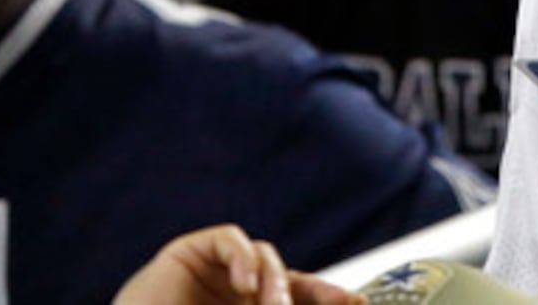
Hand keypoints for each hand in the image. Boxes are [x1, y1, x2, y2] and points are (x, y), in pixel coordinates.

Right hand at [114, 226, 345, 304]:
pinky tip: (244, 287)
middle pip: (292, 279)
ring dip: (277, 284)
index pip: (298, 300)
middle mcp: (237, 292)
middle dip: (322, 291)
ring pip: (267, 258)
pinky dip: (243, 258)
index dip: (328, 300)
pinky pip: (231, 239)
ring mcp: (217, 272)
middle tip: (346, 302)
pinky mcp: (192, 251)